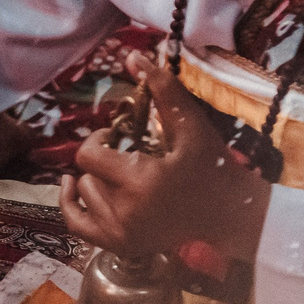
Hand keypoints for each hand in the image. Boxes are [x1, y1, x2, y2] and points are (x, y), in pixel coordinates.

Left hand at [60, 54, 269, 263]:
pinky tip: (74, 185)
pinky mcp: (121, 246)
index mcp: (140, 182)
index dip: (98, 140)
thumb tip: (133, 56)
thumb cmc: (214, 169)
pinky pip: (76, 224)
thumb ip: (163, 91)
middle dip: (103, 161)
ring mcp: (122, 234)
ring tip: (124, 177)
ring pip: (84, 194)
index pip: (88, 154)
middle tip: (129, 158)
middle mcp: (125, 212)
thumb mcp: (191, 127)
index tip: (118, 138)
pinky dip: (71, 204)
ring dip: (97, 180)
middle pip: (86, 174)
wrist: (233, 217)